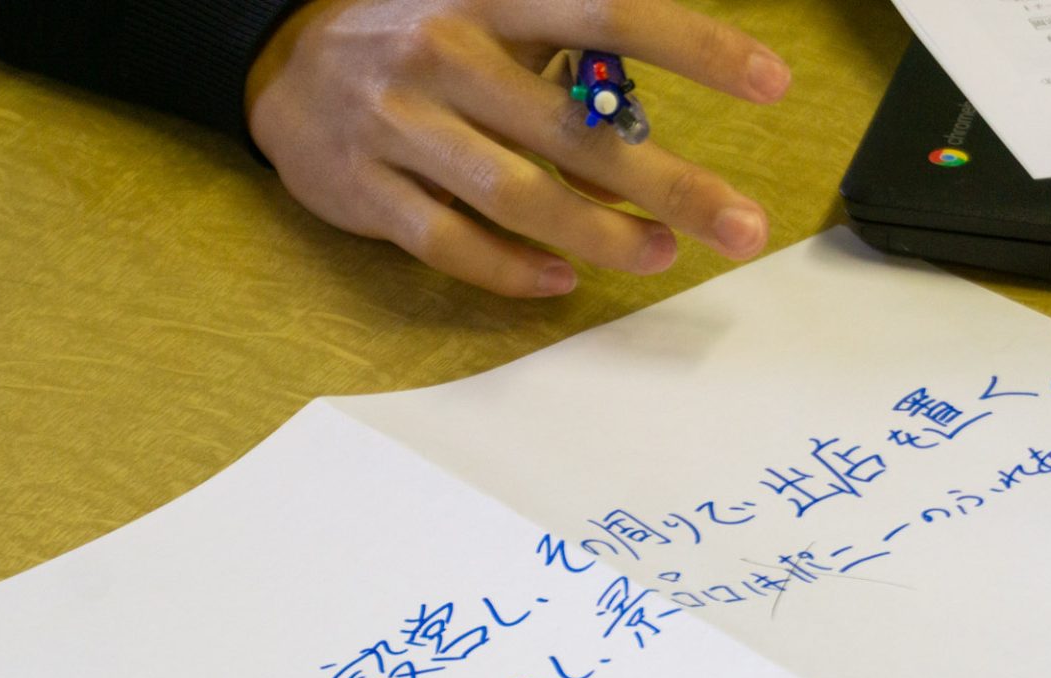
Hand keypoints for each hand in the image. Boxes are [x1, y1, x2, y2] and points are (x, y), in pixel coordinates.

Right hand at [244, 0, 790, 296]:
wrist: (280, 64)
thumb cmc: (420, 40)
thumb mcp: (493, 12)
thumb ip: (571, 56)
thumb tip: (657, 124)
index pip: (610, 12)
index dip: (697, 47)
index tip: (771, 82)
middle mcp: (444, 53)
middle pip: (577, 129)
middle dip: (671, 184)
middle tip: (741, 224)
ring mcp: (400, 127)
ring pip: (518, 196)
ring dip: (602, 234)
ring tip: (661, 253)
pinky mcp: (366, 192)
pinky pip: (453, 244)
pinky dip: (514, 269)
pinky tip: (564, 278)